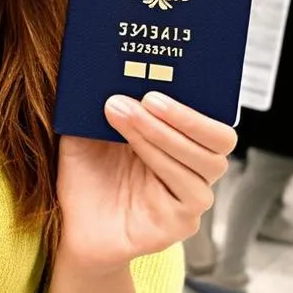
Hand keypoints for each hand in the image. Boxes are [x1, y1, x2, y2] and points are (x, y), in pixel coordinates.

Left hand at [56, 92, 234, 273]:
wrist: (71, 225)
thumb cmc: (84, 175)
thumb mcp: (87, 131)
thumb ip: (103, 103)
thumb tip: (107, 68)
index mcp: (179, 141)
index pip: (211, 117)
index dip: (197, 97)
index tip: (165, 75)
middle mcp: (192, 167)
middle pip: (220, 139)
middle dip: (185, 115)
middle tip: (147, 97)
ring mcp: (190, 196)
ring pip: (204, 162)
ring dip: (162, 132)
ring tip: (123, 111)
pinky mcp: (181, 222)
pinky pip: (187, 189)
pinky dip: (159, 159)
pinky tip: (131, 147)